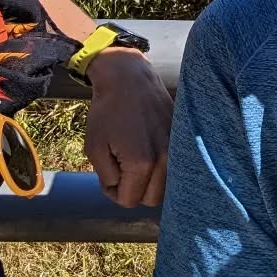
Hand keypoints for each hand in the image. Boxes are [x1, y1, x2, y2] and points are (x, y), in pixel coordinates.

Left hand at [81, 46, 172, 207]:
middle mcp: (166, 158)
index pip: (129, 201)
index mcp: (141, 163)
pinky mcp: (181, 137)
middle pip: (151, 200)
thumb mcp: (94, 148)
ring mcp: (177, 147)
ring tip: (135, 160)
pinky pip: (174, 167)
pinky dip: (161, 167)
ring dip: (149, 181)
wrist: (128, 76)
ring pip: (166, 186)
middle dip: (133, 190)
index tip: (108, 170)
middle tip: (120, 168)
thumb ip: (107, 178)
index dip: (112, 191)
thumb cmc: (107, 110)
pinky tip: (148, 149)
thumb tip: (122, 191)